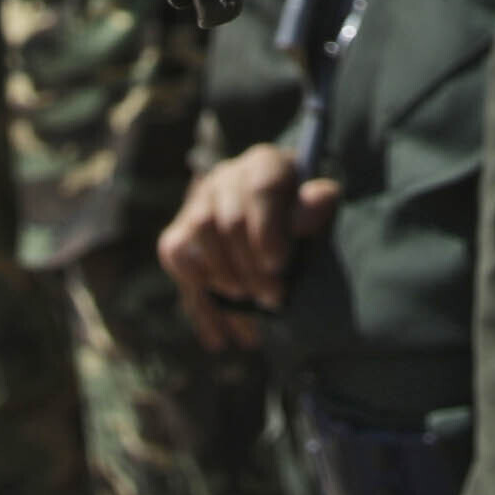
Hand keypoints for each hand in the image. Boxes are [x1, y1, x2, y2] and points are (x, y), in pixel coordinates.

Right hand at [159, 141, 331, 348]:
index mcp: (266, 165)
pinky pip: (177, 257)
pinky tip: (221, 329)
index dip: (268, 228)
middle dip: (252, 266)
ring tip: (249, 305)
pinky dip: (198, 296)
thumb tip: (317, 202)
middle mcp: (227, 177)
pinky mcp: (176, 236)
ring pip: (201, 232)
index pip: (262, 187)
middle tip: (274, 298)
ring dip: (226, 277)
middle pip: (230, 218)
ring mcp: (198, 204)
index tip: (278, 265)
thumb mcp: (317, 219)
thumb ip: (317, 209)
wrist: (277, 251)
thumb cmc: (301, 230)